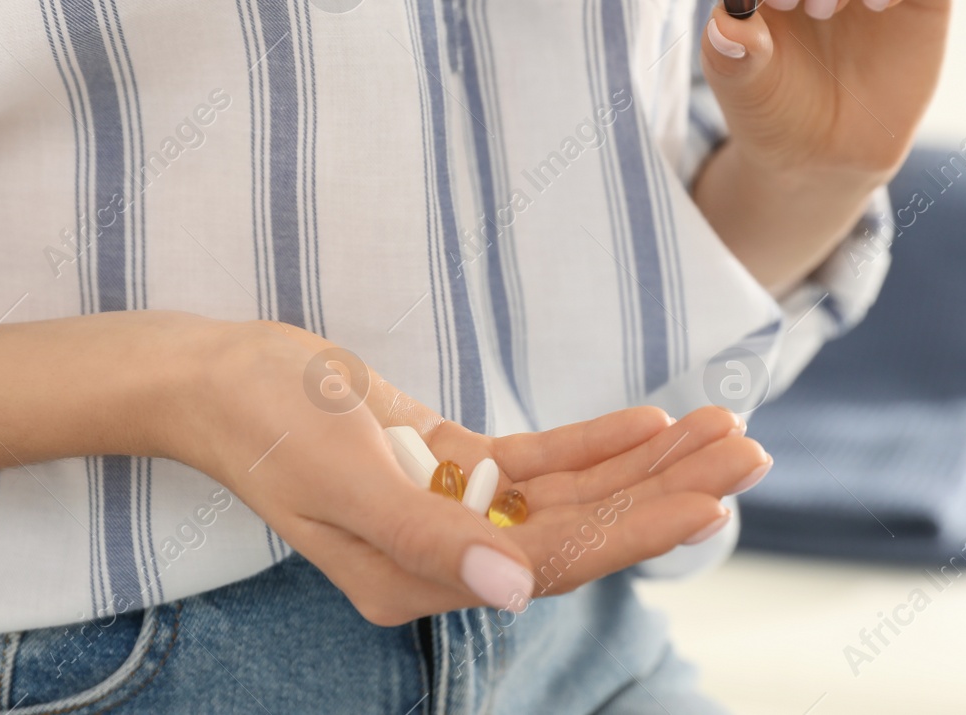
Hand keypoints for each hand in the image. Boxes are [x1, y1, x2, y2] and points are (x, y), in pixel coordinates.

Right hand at [164, 318, 769, 625]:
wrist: (216, 378)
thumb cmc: (267, 426)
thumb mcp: (341, 481)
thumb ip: (428, 539)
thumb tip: (515, 587)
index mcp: (419, 579)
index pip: (554, 561)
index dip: (637, 529)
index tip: (711, 498)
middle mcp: (447, 556)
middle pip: (581, 528)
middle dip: (666, 490)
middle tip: (749, 451)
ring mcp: (450, 510)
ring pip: (570, 493)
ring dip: (644, 462)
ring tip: (721, 430)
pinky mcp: (448, 467)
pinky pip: (537, 462)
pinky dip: (593, 442)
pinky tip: (647, 422)